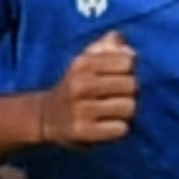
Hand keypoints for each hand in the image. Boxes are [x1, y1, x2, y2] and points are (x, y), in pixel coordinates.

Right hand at [41, 33, 140, 149]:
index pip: (128, 62)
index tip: (116, 77)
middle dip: (130, 93)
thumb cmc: (77, 84)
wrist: (46, 116)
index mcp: (82, 63)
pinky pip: (121, 129)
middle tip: (115, 97)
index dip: (128, 71)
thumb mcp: (87, 60)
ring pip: (129, 108)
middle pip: (132, 85)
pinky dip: (119, 129)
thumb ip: (110, 46)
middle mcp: (79, 84)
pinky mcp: (82, 132)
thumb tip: (130, 52)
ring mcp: (80, 110)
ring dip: (126, 112)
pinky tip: (107, 126)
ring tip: (112, 112)